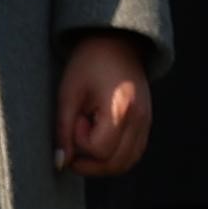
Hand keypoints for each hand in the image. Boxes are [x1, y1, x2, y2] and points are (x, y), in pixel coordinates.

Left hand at [53, 31, 156, 178]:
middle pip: (115, 164)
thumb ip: (63, 130)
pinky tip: (100, 142)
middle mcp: (140, 120)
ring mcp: (147, 124)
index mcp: (121, 108)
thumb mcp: (69, 94)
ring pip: (126, 164)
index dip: (80, 141)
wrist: (116, 44)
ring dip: (102, 163)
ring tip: (86, 142)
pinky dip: (115, 157)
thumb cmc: (89, 64)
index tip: (75, 119)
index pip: (99, 149)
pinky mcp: (146, 125)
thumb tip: (60, 163)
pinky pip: (132, 154)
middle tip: (74, 142)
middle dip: (89, 162)